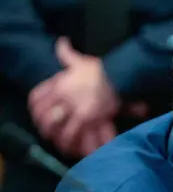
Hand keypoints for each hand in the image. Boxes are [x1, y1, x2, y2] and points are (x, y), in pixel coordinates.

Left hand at [29, 37, 119, 156]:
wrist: (118, 75)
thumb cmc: (100, 70)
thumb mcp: (80, 60)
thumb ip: (67, 53)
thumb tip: (62, 41)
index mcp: (59, 86)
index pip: (37, 99)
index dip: (35, 110)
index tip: (38, 116)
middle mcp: (65, 99)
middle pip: (47, 119)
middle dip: (47, 130)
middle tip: (50, 135)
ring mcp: (77, 110)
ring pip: (62, 130)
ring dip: (62, 141)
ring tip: (64, 147)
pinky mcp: (90, 118)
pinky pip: (79, 134)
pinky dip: (79, 144)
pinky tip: (78, 149)